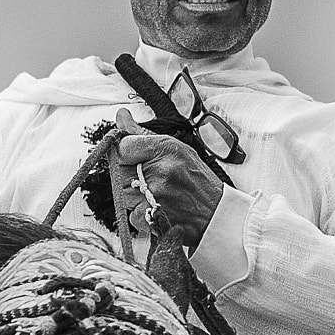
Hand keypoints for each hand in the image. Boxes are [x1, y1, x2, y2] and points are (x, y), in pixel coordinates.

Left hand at [114, 109, 223, 248]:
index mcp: (166, 149)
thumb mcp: (175, 148)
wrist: (216, 213)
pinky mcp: (154, 218)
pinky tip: (157, 208)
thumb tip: (121, 116)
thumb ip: (142, 134)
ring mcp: (157, 196)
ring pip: (123, 194)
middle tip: (147, 178)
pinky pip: (131, 214)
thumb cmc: (196, 180)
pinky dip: (140, 214)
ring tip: (155, 193)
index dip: (123, 153)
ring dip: (133, 195)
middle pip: (119, 172)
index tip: (130, 157)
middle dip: (127, 175)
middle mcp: (161, 171)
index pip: (122, 147)